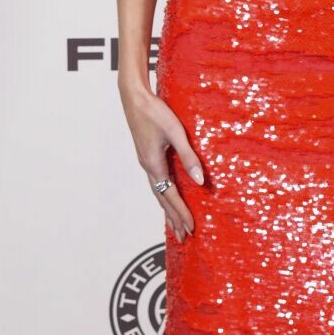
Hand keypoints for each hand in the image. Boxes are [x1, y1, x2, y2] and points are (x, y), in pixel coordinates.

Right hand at [120, 81, 203, 240]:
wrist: (133, 98)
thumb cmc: (155, 112)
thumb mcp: (175, 133)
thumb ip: (188, 156)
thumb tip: (200, 180)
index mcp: (154, 165)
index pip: (170, 196)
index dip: (182, 213)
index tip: (191, 228)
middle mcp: (148, 167)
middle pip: (162, 199)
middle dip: (173, 218)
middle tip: (184, 237)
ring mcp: (146, 162)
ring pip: (158, 192)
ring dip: (167, 210)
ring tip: (175, 226)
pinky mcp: (147, 156)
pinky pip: (156, 182)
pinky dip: (164, 195)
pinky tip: (168, 197)